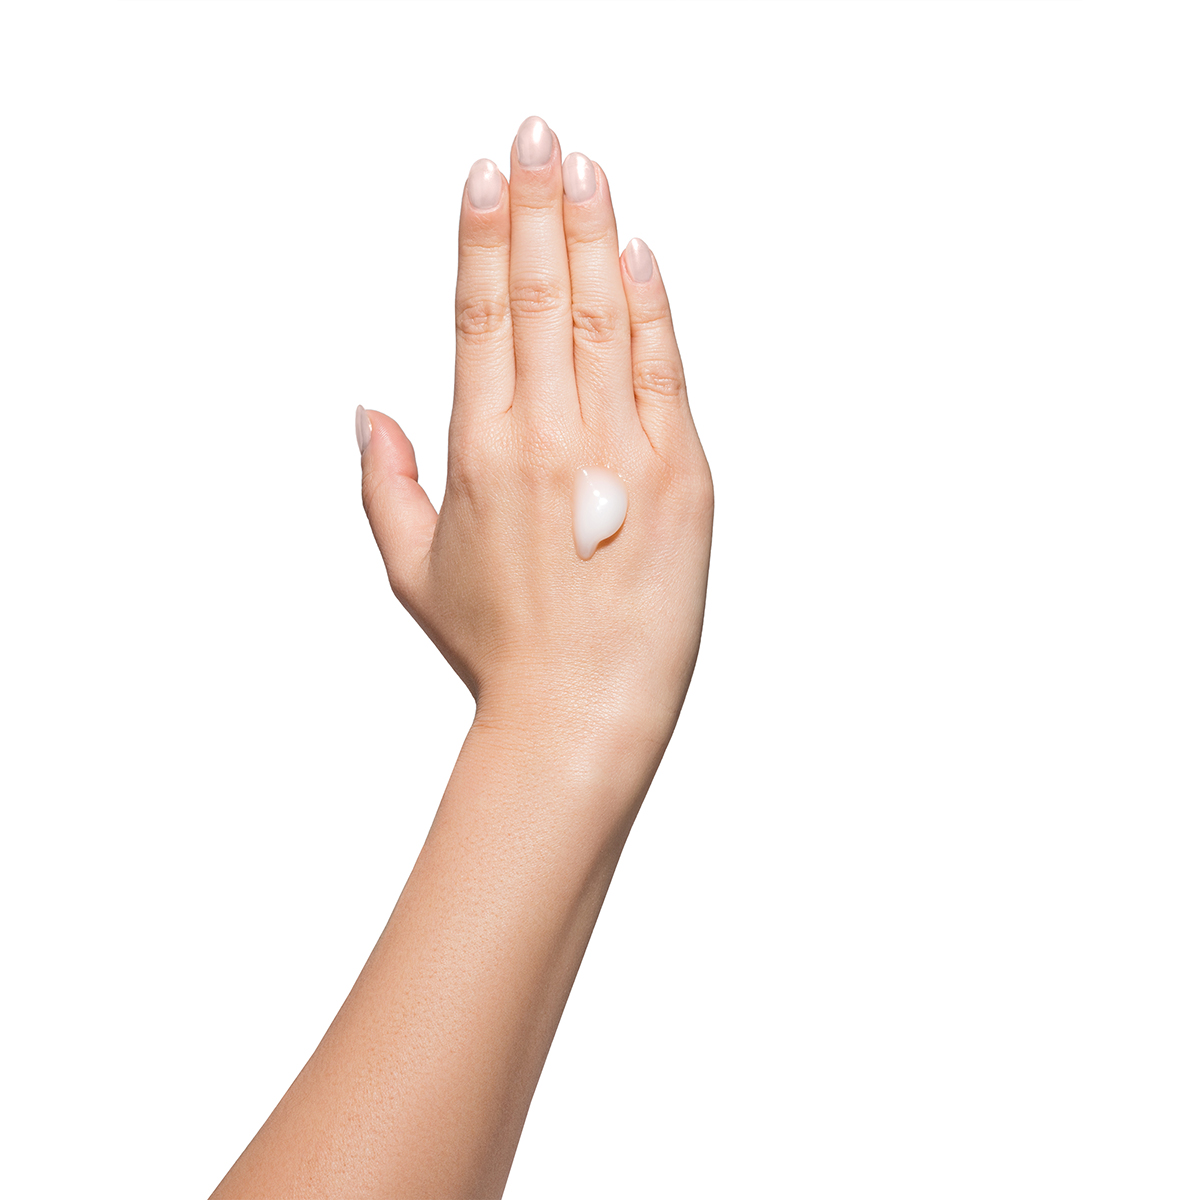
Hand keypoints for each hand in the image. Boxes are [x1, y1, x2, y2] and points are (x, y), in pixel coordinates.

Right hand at [359, 117, 711, 749]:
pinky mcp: (683, 474)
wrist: (584, 711)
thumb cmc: (502, 648)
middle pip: (545, 293)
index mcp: (483, 451)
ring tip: (585, 169)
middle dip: (539, 205)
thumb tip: (368, 411)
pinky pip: (667, 370)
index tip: (487, 178)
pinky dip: (655, 308)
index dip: (485, 236)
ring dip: (596, 234)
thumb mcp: (413, 570)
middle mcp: (551, 435)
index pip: (483, 313)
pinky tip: (641, 256)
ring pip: (608, 316)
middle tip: (537, 136)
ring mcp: (624, 450)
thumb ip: (383, 482)